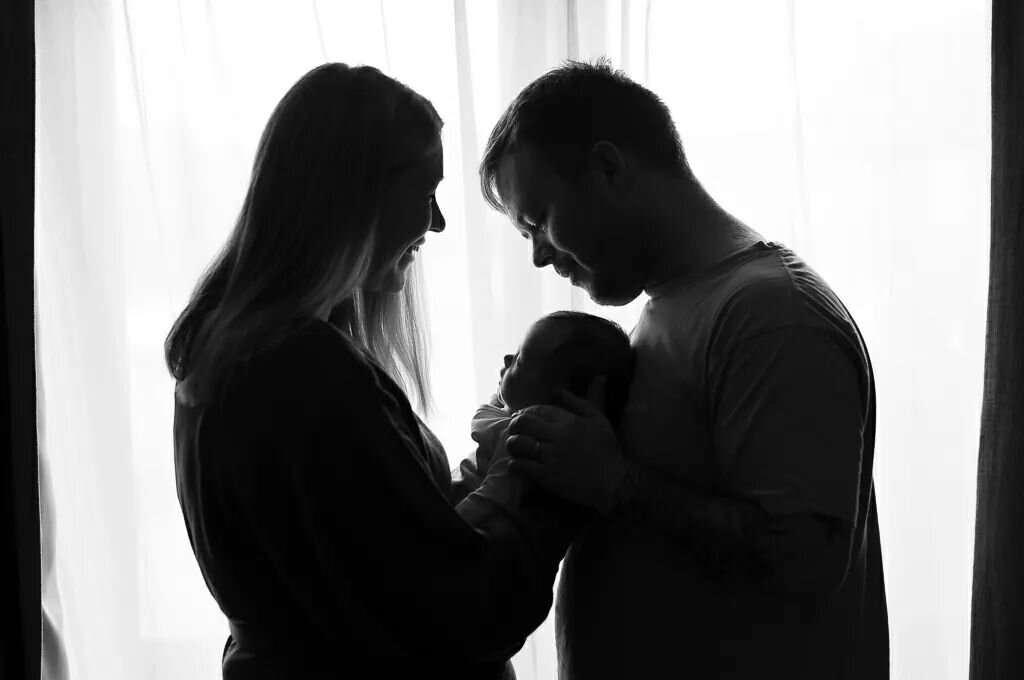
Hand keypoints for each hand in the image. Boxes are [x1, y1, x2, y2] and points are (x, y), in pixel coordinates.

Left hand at [505, 375, 626, 512]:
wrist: (614, 482)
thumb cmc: (607, 450)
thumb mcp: (599, 420)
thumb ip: (579, 403)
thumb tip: (561, 390)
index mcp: (569, 421)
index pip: (538, 410)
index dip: (525, 412)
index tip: (521, 417)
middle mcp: (558, 436)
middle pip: (524, 424)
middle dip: (514, 425)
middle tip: (514, 430)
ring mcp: (551, 457)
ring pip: (520, 444)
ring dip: (512, 444)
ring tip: (514, 447)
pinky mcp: (547, 476)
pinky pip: (522, 466)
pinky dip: (515, 464)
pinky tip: (516, 464)